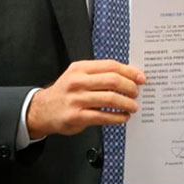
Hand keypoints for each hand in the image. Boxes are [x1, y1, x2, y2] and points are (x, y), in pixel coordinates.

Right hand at [26, 60, 145, 138]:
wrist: (42, 110)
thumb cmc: (66, 92)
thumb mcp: (77, 76)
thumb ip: (99, 74)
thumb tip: (129, 77)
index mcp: (80, 68)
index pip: (111, 66)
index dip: (129, 71)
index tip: (141, 78)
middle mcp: (78, 81)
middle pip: (112, 80)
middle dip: (130, 87)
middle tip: (137, 93)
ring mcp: (76, 99)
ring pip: (110, 98)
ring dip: (126, 103)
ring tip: (133, 106)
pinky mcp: (76, 116)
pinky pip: (103, 116)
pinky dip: (117, 117)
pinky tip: (123, 117)